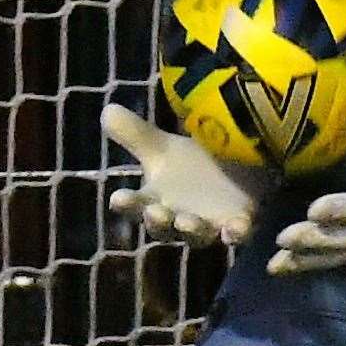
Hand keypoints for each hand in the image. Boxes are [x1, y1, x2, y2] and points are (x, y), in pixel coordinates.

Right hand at [102, 103, 268, 246]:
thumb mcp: (163, 148)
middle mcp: (177, 219)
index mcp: (154, 201)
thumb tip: (107, 110)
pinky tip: (235, 227)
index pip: (135, 205)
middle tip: (155, 213)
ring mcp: (208, 225)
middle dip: (158, 221)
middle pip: (163, 227)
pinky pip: (237, 235)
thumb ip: (136, 134)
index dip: (126, 204)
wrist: (233, 173)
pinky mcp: (238, 224)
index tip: (117, 198)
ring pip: (198, 235)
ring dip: (192, 230)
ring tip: (187, 222)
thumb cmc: (189, 166)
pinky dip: (235, 233)